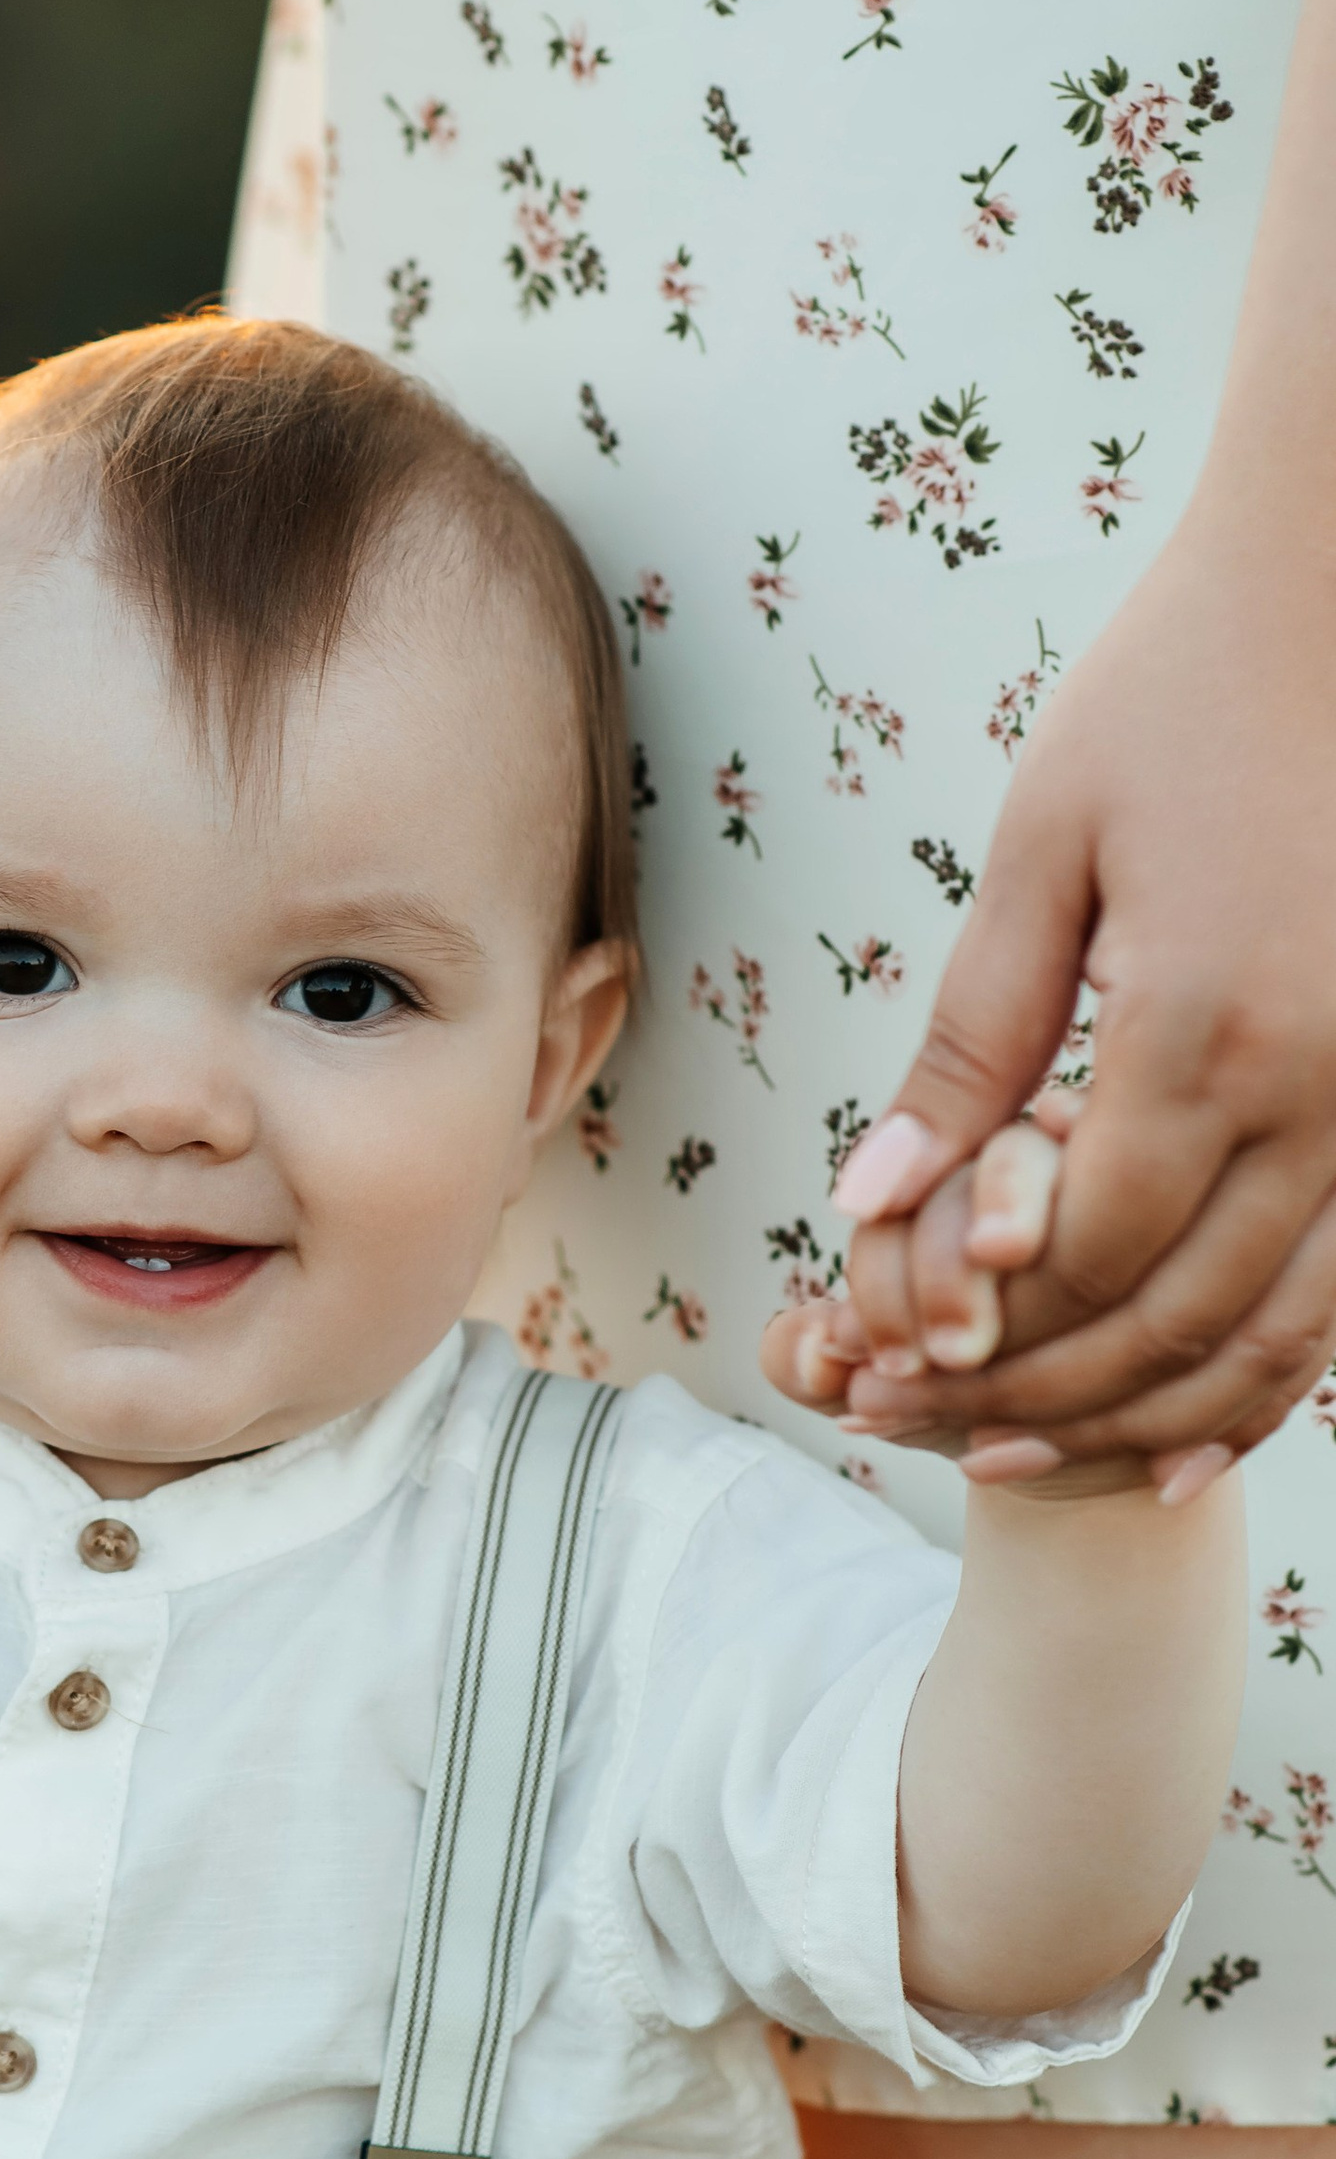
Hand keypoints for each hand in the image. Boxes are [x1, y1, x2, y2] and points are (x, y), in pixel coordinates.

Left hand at [824, 515, 1335, 1485]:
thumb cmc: (1174, 696)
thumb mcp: (1040, 855)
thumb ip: (965, 1046)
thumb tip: (868, 1204)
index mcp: (1206, 1029)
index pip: (1074, 1255)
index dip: (970, 1333)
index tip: (876, 1363)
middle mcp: (1325, 1091)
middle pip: (1172, 1321)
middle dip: (1038, 1401)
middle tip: (922, 1434)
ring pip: (1281, 1335)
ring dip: (1149, 1420)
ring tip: (1025, 1461)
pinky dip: (1272, 1382)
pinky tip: (1188, 1437)